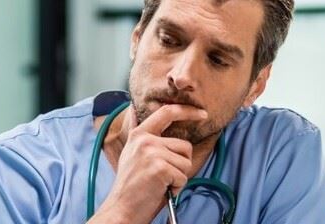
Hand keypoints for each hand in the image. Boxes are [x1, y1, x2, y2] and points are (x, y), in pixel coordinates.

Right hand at [88, 105, 206, 223]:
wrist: (122, 208)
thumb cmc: (132, 187)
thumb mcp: (133, 154)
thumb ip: (145, 138)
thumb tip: (143, 112)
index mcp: (139, 134)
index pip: (167, 112)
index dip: (188, 111)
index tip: (202, 114)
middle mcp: (145, 140)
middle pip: (185, 146)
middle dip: (182, 164)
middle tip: (165, 177)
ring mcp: (151, 153)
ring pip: (186, 162)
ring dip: (179, 177)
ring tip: (161, 183)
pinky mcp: (159, 168)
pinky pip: (183, 176)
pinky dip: (176, 187)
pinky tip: (162, 190)